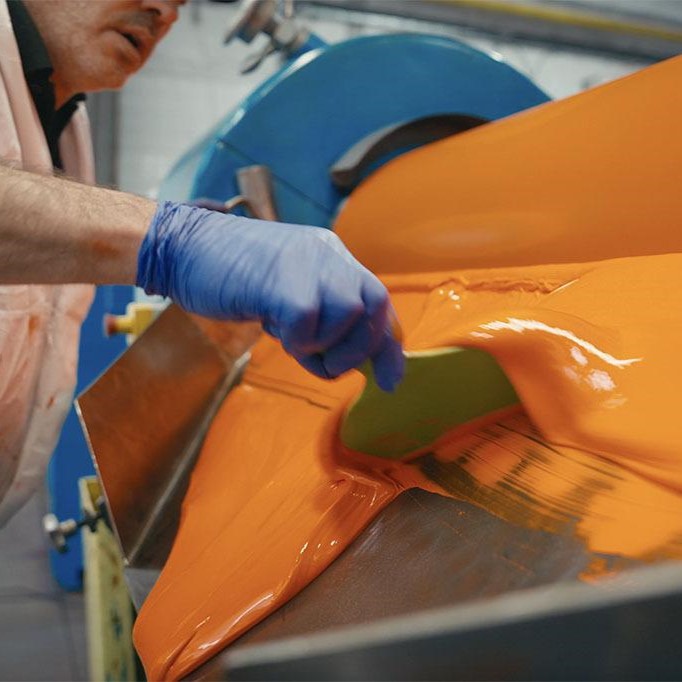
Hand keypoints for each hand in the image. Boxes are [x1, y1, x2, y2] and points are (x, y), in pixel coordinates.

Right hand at [137, 202, 403, 390]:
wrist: (182, 247)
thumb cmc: (231, 277)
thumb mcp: (286, 291)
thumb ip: (319, 314)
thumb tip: (349, 360)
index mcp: (332, 256)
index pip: (379, 300)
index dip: (389, 346)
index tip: (390, 381)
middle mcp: (327, 253)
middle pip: (375, 305)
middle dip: (358, 348)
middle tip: (324, 363)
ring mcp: (305, 262)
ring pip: (349, 312)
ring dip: (324, 345)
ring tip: (291, 342)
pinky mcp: (279, 278)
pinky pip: (308, 321)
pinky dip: (296, 341)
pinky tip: (272, 330)